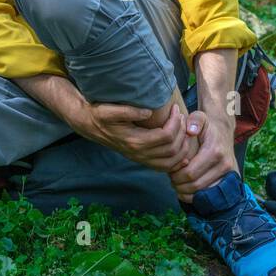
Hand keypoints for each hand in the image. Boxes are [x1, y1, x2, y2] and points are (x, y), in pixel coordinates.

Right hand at [74, 98, 197, 173]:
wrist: (92, 126)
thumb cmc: (101, 115)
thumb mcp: (109, 110)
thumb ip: (128, 111)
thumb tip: (148, 112)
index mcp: (134, 141)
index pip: (166, 135)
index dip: (175, 122)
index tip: (176, 108)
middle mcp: (139, 154)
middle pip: (172, 149)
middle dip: (181, 131)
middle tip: (181, 116)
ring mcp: (141, 159)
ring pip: (171, 162)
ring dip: (182, 146)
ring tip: (183, 129)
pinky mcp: (142, 160)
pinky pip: (165, 167)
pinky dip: (177, 161)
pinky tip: (181, 148)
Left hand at [169, 112, 237, 202]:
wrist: (224, 132)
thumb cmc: (207, 127)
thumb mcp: (200, 117)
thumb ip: (194, 120)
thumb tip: (191, 130)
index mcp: (214, 150)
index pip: (190, 172)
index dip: (176, 176)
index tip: (169, 173)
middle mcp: (224, 164)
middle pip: (195, 184)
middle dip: (179, 185)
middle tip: (171, 180)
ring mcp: (228, 173)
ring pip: (202, 192)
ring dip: (186, 191)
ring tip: (177, 184)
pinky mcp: (228, 179)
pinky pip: (211, 195)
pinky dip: (196, 196)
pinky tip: (186, 190)